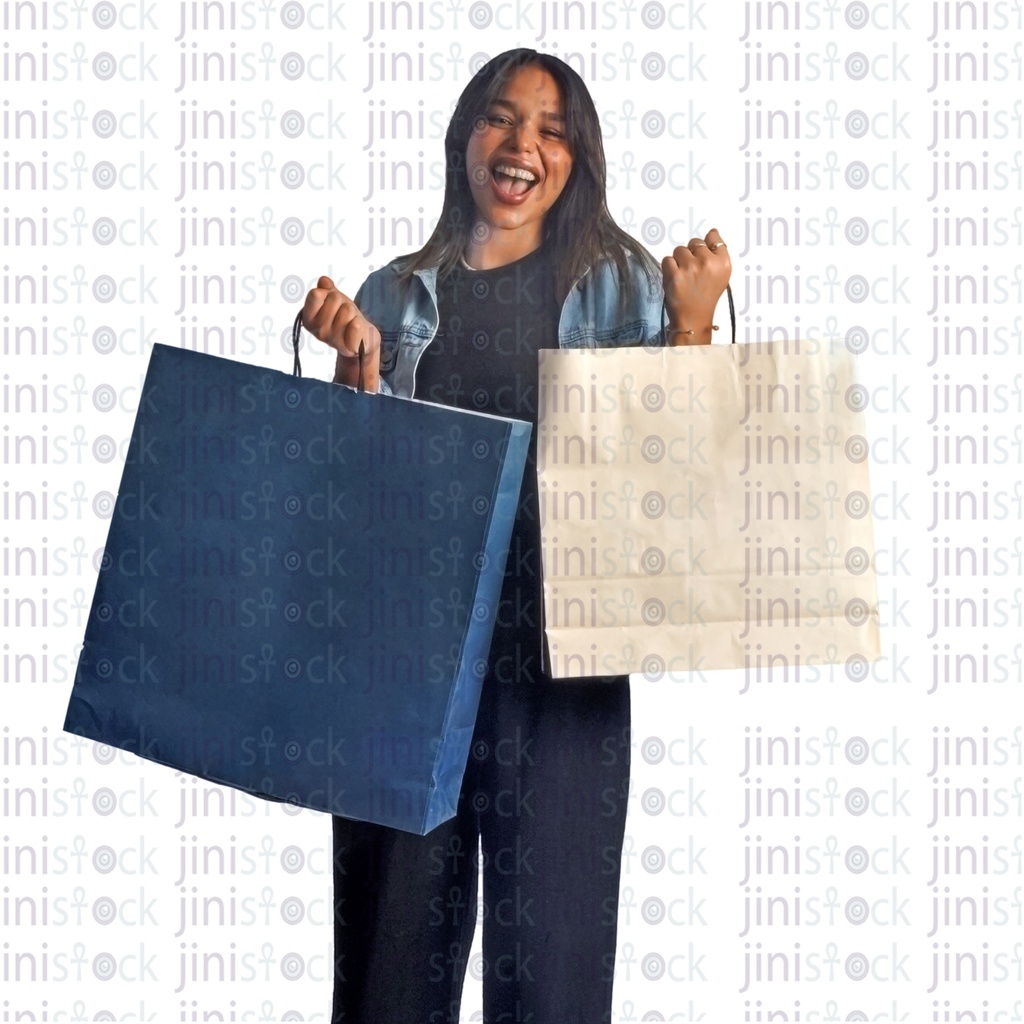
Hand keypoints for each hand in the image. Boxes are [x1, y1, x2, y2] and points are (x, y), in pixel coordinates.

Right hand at [302, 276, 380, 390]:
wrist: (362, 337)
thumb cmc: (345, 317)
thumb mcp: (334, 299)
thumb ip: (326, 289)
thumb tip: (324, 280)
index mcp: (308, 319)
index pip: (315, 294)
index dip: (326, 292)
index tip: (330, 299)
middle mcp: (318, 332)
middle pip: (334, 298)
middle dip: (343, 301)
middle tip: (345, 312)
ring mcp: (333, 341)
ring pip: (347, 310)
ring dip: (353, 312)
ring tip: (351, 321)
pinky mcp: (349, 348)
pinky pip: (356, 326)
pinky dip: (360, 323)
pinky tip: (357, 329)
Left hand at [661, 229, 730, 345]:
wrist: (693, 319)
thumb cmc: (705, 298)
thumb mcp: (721, 276)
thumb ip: (717, 255)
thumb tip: (712, 232)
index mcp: (723, 263)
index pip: (714, 239)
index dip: (706, 244)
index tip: (702, 254)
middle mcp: (708, 262)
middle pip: (694, 243)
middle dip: (690, 255)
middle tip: (692, 273)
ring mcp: (691, 267)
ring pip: (679, 250)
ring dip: (678, 261)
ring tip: (683, 277)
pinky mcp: (674, 274)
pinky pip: (667, 260)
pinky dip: (668, 269)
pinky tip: (675, 280)